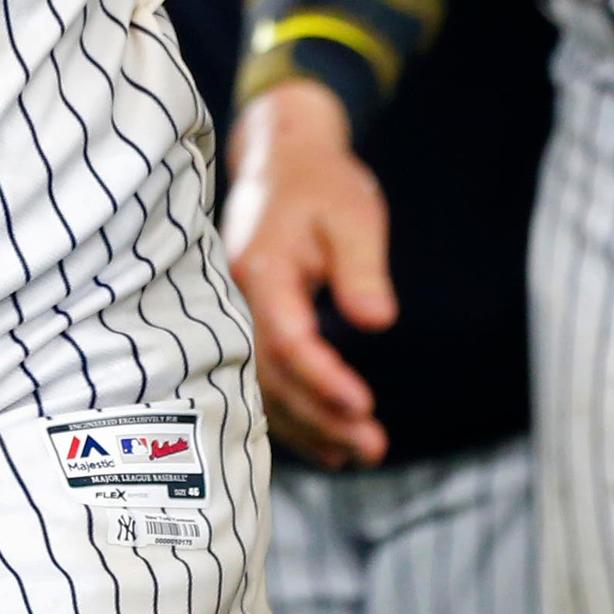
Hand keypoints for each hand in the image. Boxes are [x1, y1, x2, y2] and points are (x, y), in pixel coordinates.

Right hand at [224, 80, 397, 467]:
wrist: (282, 158)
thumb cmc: (321, 183)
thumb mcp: (354, 214)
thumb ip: (362, 268)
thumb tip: (377, 319)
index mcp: (261, 268)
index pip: (289, 338)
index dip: (323, 378)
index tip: (364, 406)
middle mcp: (238, 296)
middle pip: (272, 373)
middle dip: (321, 416)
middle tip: (372, 447)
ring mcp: (236, 311)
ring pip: (263, 384)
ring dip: (308, 425)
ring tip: (358, 455)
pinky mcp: (246, 320)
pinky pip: (261, 377)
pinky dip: (291, 414)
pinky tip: (325, 443)